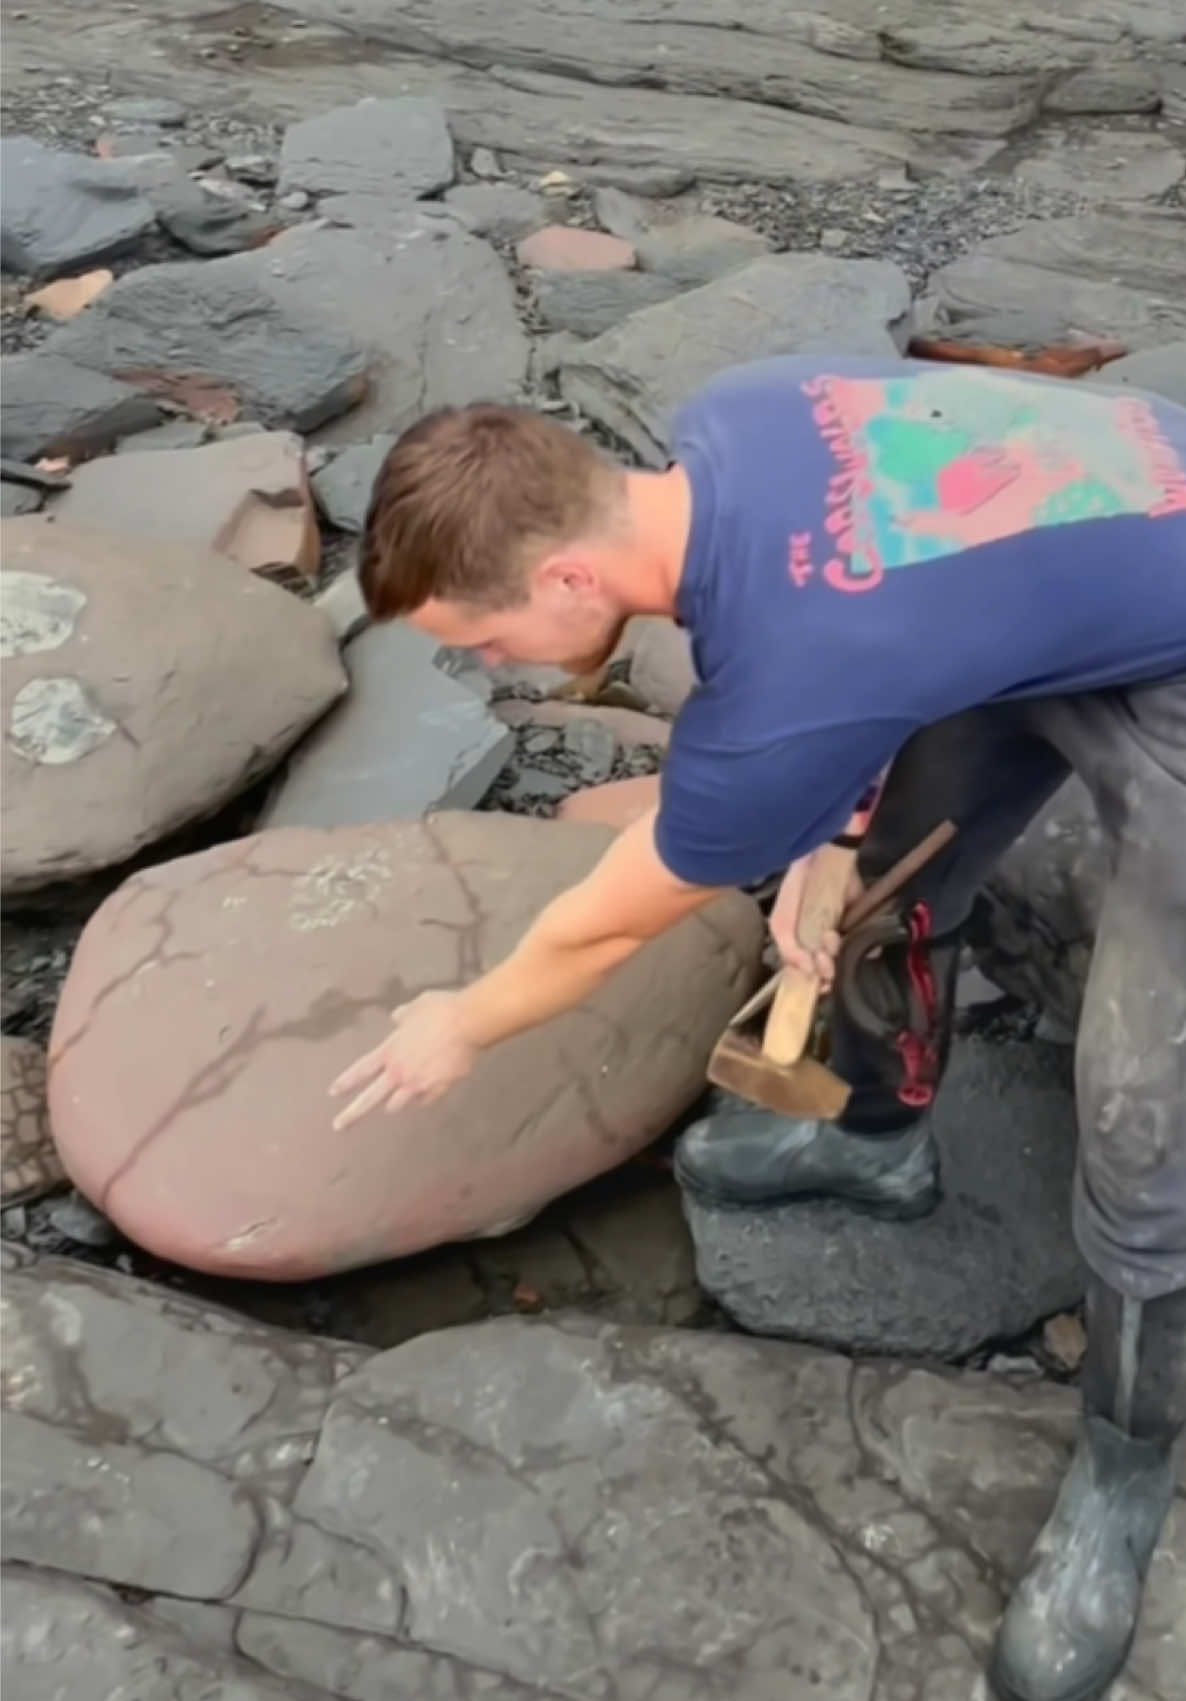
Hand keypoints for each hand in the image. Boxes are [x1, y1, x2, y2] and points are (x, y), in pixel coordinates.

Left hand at [329, 990, 477, 1130]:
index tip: (333, 1093)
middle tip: (338, 1126)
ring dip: (395, 1104)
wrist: (467, 1023)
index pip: (361, 1070)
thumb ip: (403, 1016)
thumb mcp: (415, 1007)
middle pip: (370, 1099)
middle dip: (351, 1114)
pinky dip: (422, 1099)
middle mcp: (399, 1073)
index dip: (345, 1082)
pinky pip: (425, 1101)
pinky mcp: (438, 1090)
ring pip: (397, 1106)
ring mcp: (417, 1085)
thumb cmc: (439, 1011)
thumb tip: (397, 1018)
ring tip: (394, 1104)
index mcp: (389, 1052)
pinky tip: (425, 1094)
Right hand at [768, 851, 861, 989]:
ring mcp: (843, 932)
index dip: (813, 981)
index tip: (817, 982)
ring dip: (836, 952)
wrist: (820, 859)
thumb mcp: (781, 923)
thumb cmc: (796, 890)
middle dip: (826, 969)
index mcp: (802, 942)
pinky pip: (866, 942)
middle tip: (825, 961)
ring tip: (830, 936)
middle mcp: (823, 939)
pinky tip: (844, 935)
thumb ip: (789, 951)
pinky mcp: (862, 922)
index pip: (809, 972)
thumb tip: (810, 973)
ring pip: (845, 956)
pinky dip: (862, 946)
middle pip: (829, 967)